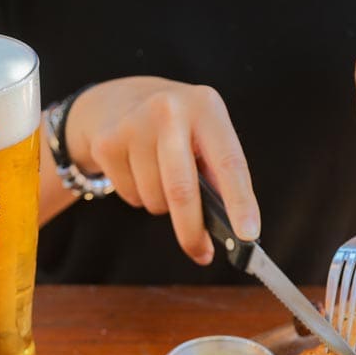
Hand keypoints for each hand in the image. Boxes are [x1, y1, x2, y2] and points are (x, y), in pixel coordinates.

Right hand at [64, 77, 259, 264]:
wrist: (119, 100)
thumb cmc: (177, 128)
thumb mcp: (205, 134)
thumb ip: (218, 174)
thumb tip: (232, 231)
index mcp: (206, 107)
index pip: (229, 163)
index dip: (240, 202)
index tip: (249, 235)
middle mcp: (169, 110)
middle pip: (182, 189)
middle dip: (192, 231)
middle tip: (202, 254)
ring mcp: (134, 125)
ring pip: (155, 199)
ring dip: (163, 207)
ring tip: (162, 180)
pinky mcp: (107, 143)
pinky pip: (130, 197)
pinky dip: (139, 197)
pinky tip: (138, 170)